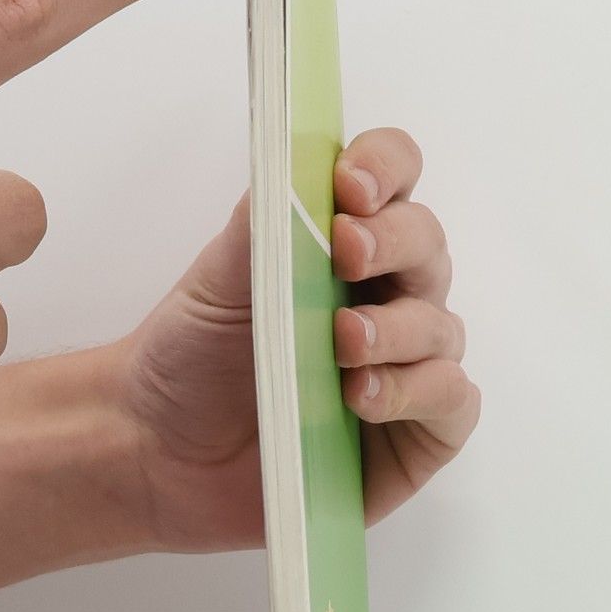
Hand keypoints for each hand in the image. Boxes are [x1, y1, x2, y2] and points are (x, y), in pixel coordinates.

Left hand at [118, 127, 478, 551]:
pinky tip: (364, 398)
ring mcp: (407, 366)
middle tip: (347, 252)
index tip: (350, 185)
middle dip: (393, 241)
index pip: (394, 179)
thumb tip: (300, 159)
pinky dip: (417, 392)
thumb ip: (264, 219)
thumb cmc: (191, 360)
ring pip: (441, 326)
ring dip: (398, 327)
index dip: (384, 167)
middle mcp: (386, 297)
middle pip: (427, 243)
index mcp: (344, 244)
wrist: (157, 452)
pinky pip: (454, 402)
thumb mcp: (216, 278)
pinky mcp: (415, 436)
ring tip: (344, 343)